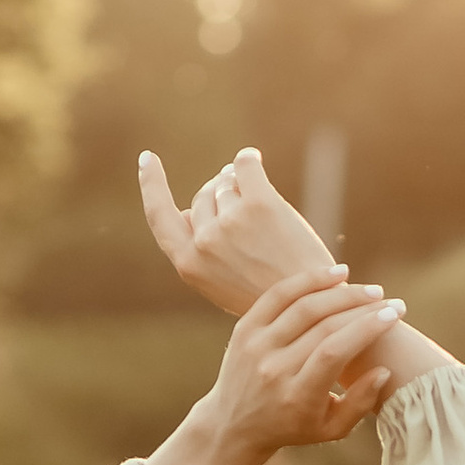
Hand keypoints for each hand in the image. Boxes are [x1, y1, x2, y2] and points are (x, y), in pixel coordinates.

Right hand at [139, 144, 333, 315]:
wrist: (316, 305)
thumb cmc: (271, 296)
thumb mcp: (223, 286)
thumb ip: (201, 252)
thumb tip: (188, 211)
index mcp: (190, 266)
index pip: (159, 216)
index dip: (151, 185)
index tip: (148, 159)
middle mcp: (205, 243)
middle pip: (203, 197)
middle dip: (220, 195)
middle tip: (247, 210)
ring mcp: (230, 223)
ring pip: (226, 184)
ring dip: (240, 185)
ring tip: (262, 209)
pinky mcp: (259, 205)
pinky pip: (244, 165)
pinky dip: (248, 160)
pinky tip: (254, 160)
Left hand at [145, 267, 412, 464]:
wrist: (234, 425)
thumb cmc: (294, 426)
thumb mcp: (331, 429)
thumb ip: (360, 403)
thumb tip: (384, 368)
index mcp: (297, 397)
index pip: (334, 353)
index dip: (366, 328)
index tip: (394, 314)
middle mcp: (272, 369)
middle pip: (323, 326)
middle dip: (362, 308)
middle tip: (390, 301)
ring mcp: (255, 346)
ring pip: (303, 306)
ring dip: (341, 292)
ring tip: (370, 290)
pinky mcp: (244, 329)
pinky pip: (279, 294)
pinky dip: (309, 280)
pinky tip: (338, 274)